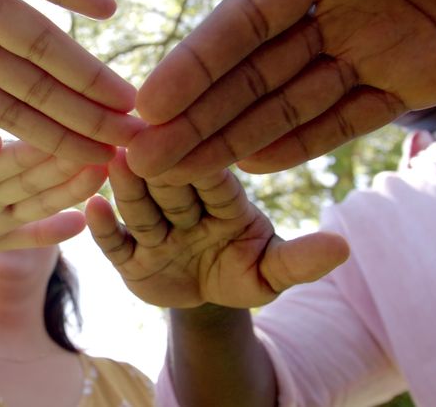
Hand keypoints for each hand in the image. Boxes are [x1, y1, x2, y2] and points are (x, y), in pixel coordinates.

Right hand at [86, 150, 347, 308]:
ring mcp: (154, 230)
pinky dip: (103, 227)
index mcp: (223, 199)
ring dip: (127, 186)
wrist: (210, 301)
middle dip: (156, 166)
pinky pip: (113, 242)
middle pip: (170, 187)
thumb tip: (343, 246)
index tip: (194, 135)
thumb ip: (301, 260)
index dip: (202, 163)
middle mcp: (184, 206)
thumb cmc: (244, 271)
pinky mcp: (128, 257)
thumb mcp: (273, 272)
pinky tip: (92, 205)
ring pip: (139, 207)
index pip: (213, 179)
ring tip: (115, 162)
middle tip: (142, 137)